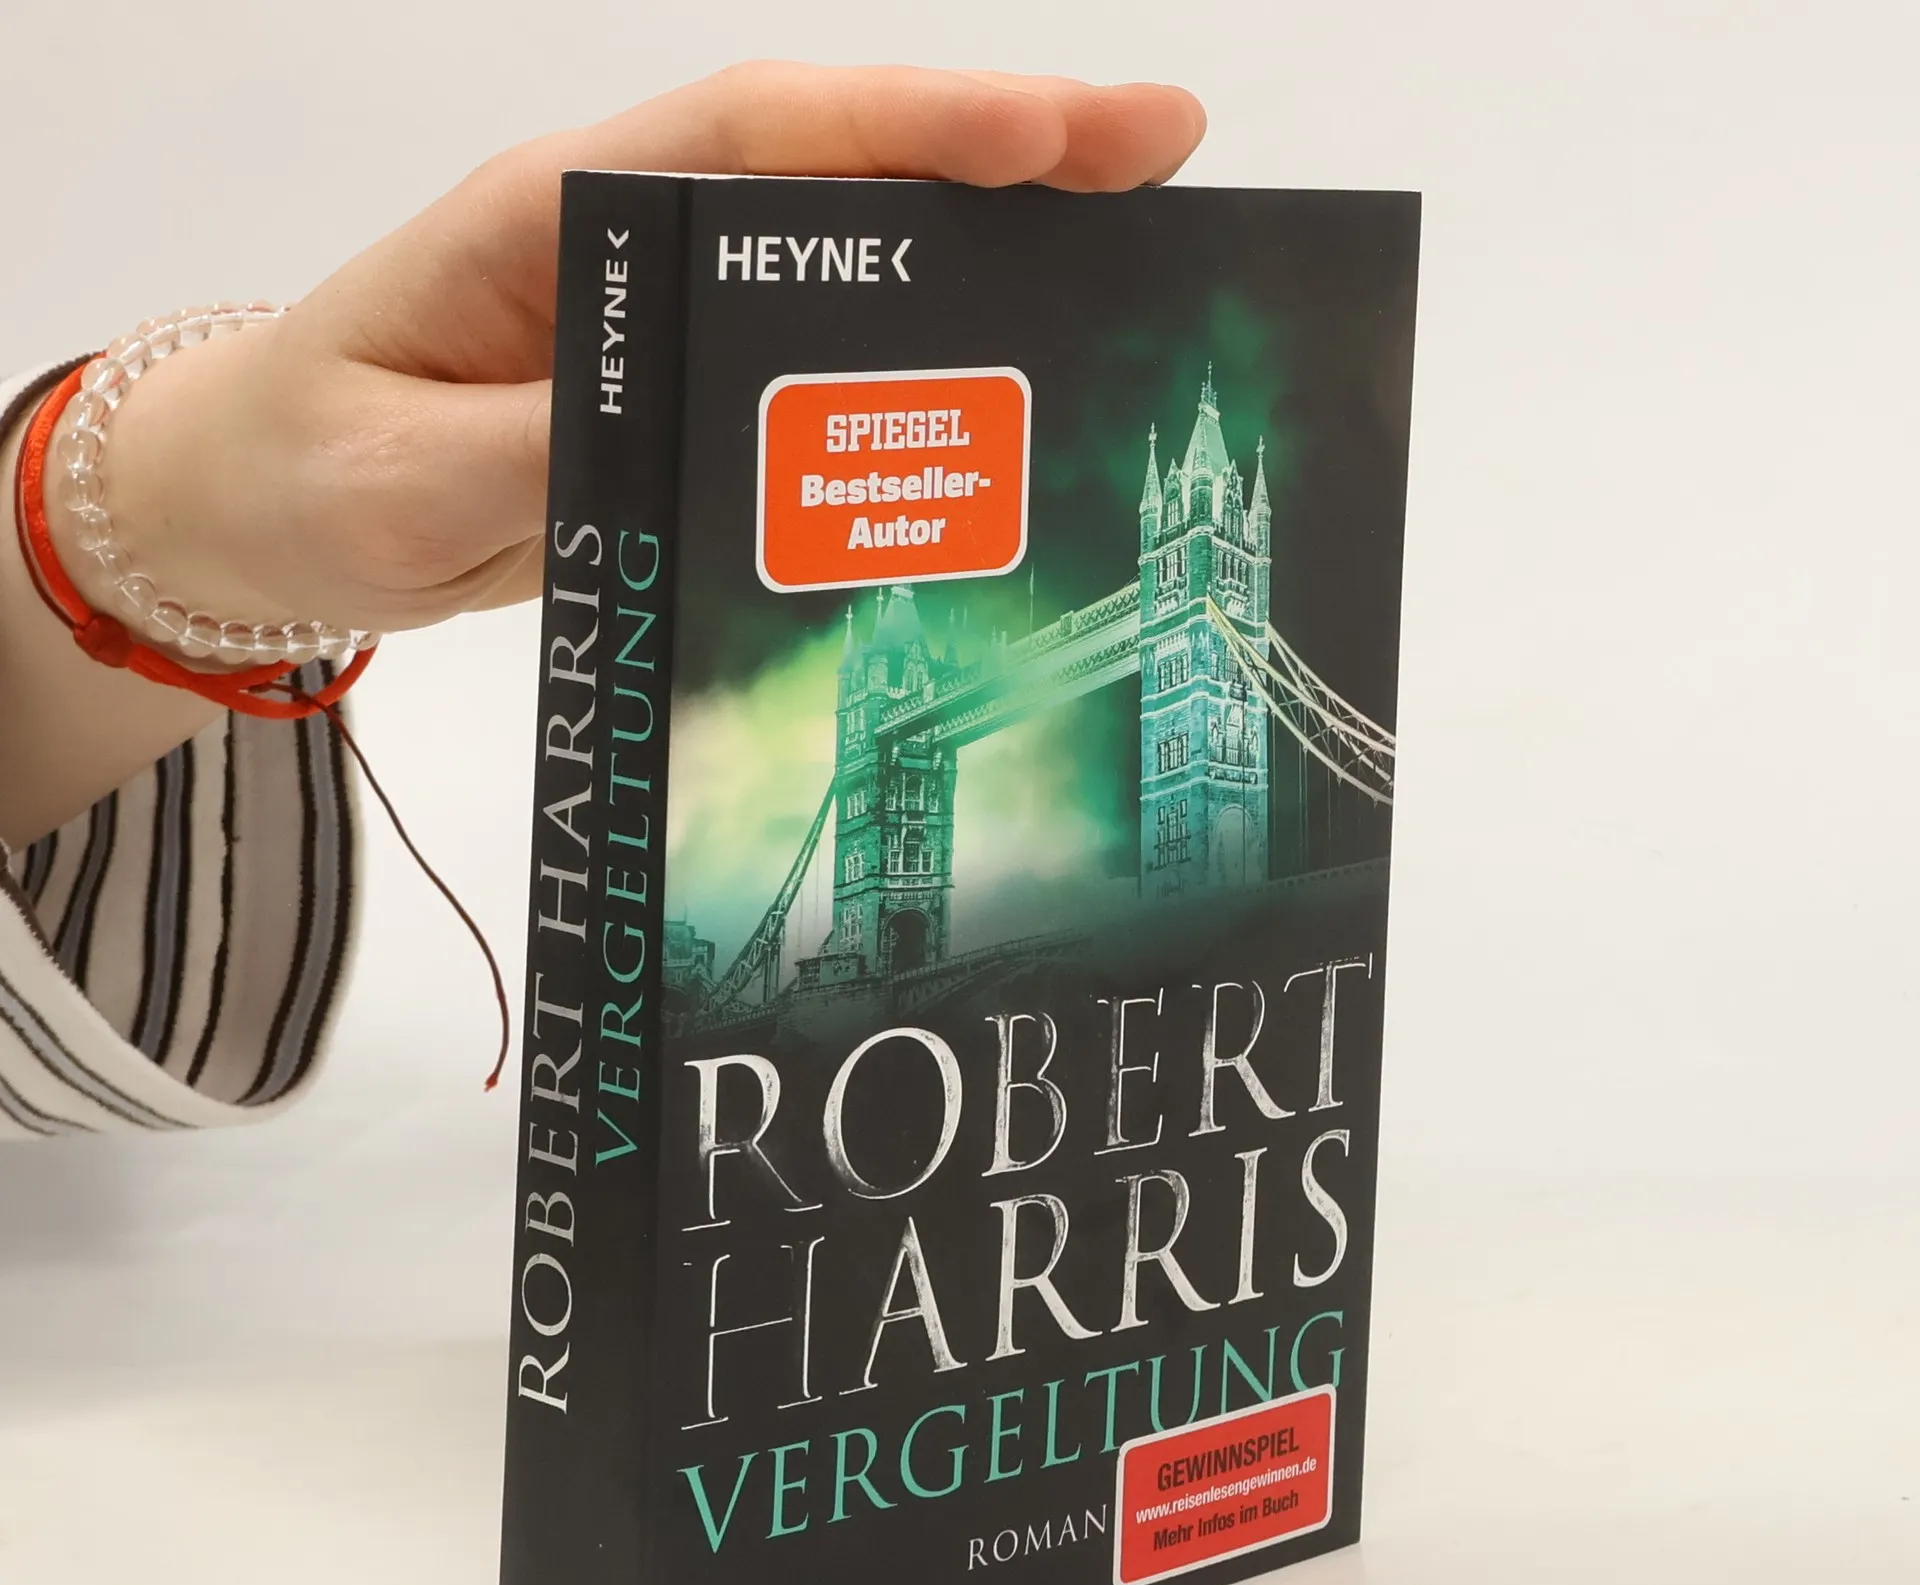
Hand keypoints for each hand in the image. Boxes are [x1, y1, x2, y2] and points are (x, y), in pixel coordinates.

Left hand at [61, 64, 1205, 637]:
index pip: (768, 138)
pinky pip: (814, 369)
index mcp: (562, 214)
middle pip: (844, 176)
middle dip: (1009, 161)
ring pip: (847, 265)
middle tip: (1168, 165)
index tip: (1075, 127)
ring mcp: (667, 321)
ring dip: (986, 260)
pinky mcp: (679, 399)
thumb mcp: (406, 477)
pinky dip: (911, 365)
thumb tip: (697, 443)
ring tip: (1135, 263)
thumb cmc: (307, 465)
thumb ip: (548, 453)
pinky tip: (999, 390)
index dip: (929, 125)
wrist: (261, 511)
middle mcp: (635, 244)